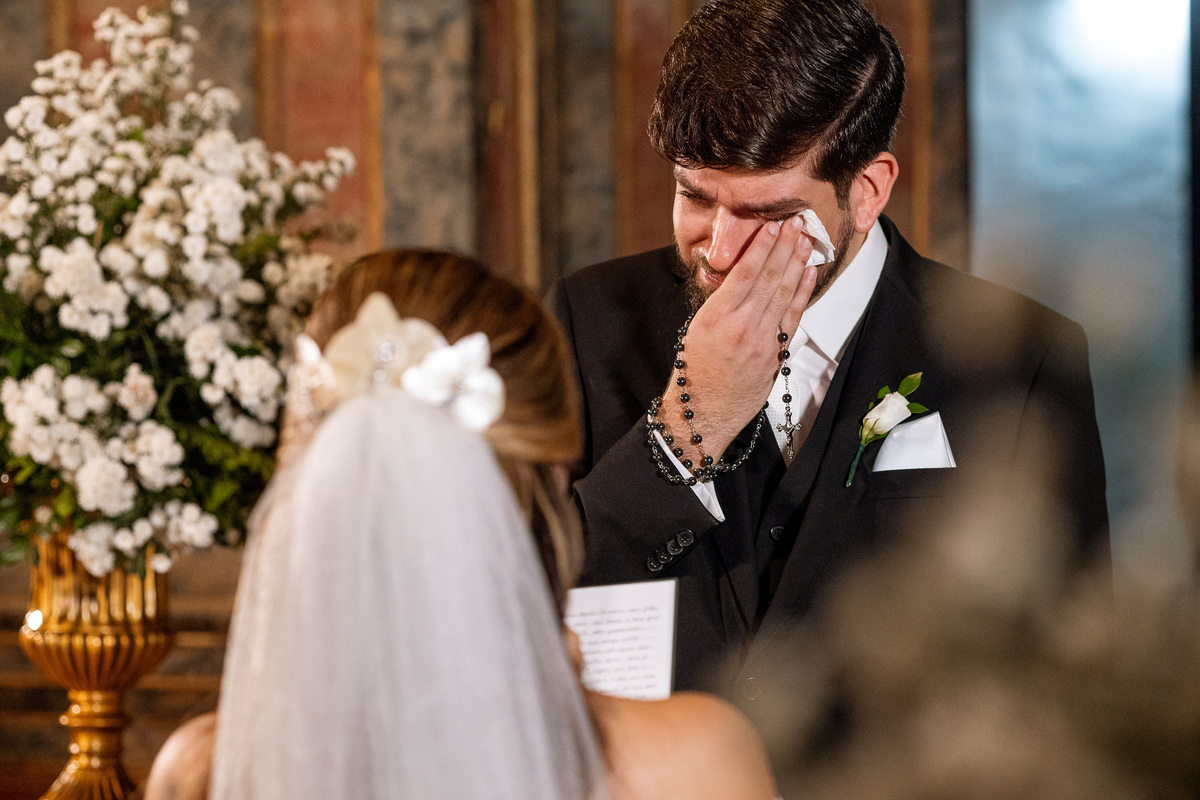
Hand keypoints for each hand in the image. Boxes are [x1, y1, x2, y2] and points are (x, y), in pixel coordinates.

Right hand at [662, 216, 817, 463]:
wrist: (703, 411)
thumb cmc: (695, 369)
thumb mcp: (698, 329)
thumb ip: (723, 302)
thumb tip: (747, 273)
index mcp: (715, 317)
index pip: (744, 273)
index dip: (762, 247)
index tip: (773, 226)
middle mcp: (740, 327)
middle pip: (768, 279)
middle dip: (785, 247)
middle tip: (798, 223)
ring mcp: (761, 342)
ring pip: (783, 294)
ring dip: (797, 264)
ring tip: (807, 240)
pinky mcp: (775, 355)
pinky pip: (792, 318)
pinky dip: (802, 293)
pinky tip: (808, 272)